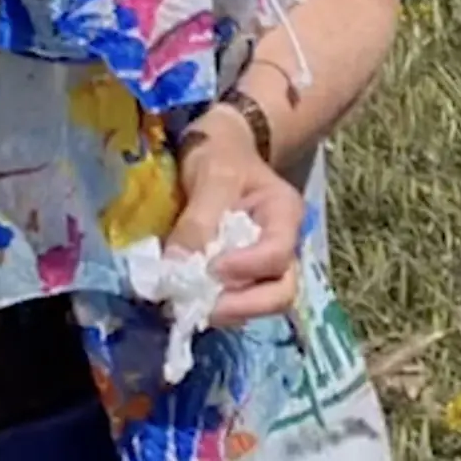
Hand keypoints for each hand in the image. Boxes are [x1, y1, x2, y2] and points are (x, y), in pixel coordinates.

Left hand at [166, 109, 304, 327]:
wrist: (220, 149)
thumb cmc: (221, 155)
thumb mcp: (212, 176)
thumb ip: (199, 220)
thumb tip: (176, 268)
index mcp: (285, 214)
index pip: (278, 253)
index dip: (246, 268)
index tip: (210, 268)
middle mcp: (284, 246)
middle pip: (282, 292)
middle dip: (244, 306)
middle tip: (203, 307)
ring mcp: (265, 265)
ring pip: (263, 303)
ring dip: (228, 311)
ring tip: (191, 305)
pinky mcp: (244, 276)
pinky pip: (239, 301)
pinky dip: (217, 306)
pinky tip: (191, 300)